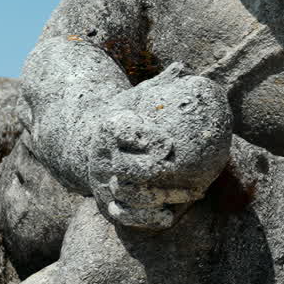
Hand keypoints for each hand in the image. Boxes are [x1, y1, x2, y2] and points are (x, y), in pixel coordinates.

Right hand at [88, 64, 231, 228]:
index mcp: (109, 127)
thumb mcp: (136, 98)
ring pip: (129, 195)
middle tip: (187, 169)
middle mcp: (101, 156)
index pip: (121, 132)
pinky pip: (125, 215)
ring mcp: (103, 181)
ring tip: (194, 192)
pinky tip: (171, 214)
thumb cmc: (125, 118)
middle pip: (127, 168)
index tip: (168, 143)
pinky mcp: (107, 202)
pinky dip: (147, 218)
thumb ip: (159, 84)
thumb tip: (182, 66)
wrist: (90, 145)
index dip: (144, 138)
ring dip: (164, 197)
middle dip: (158, 171)